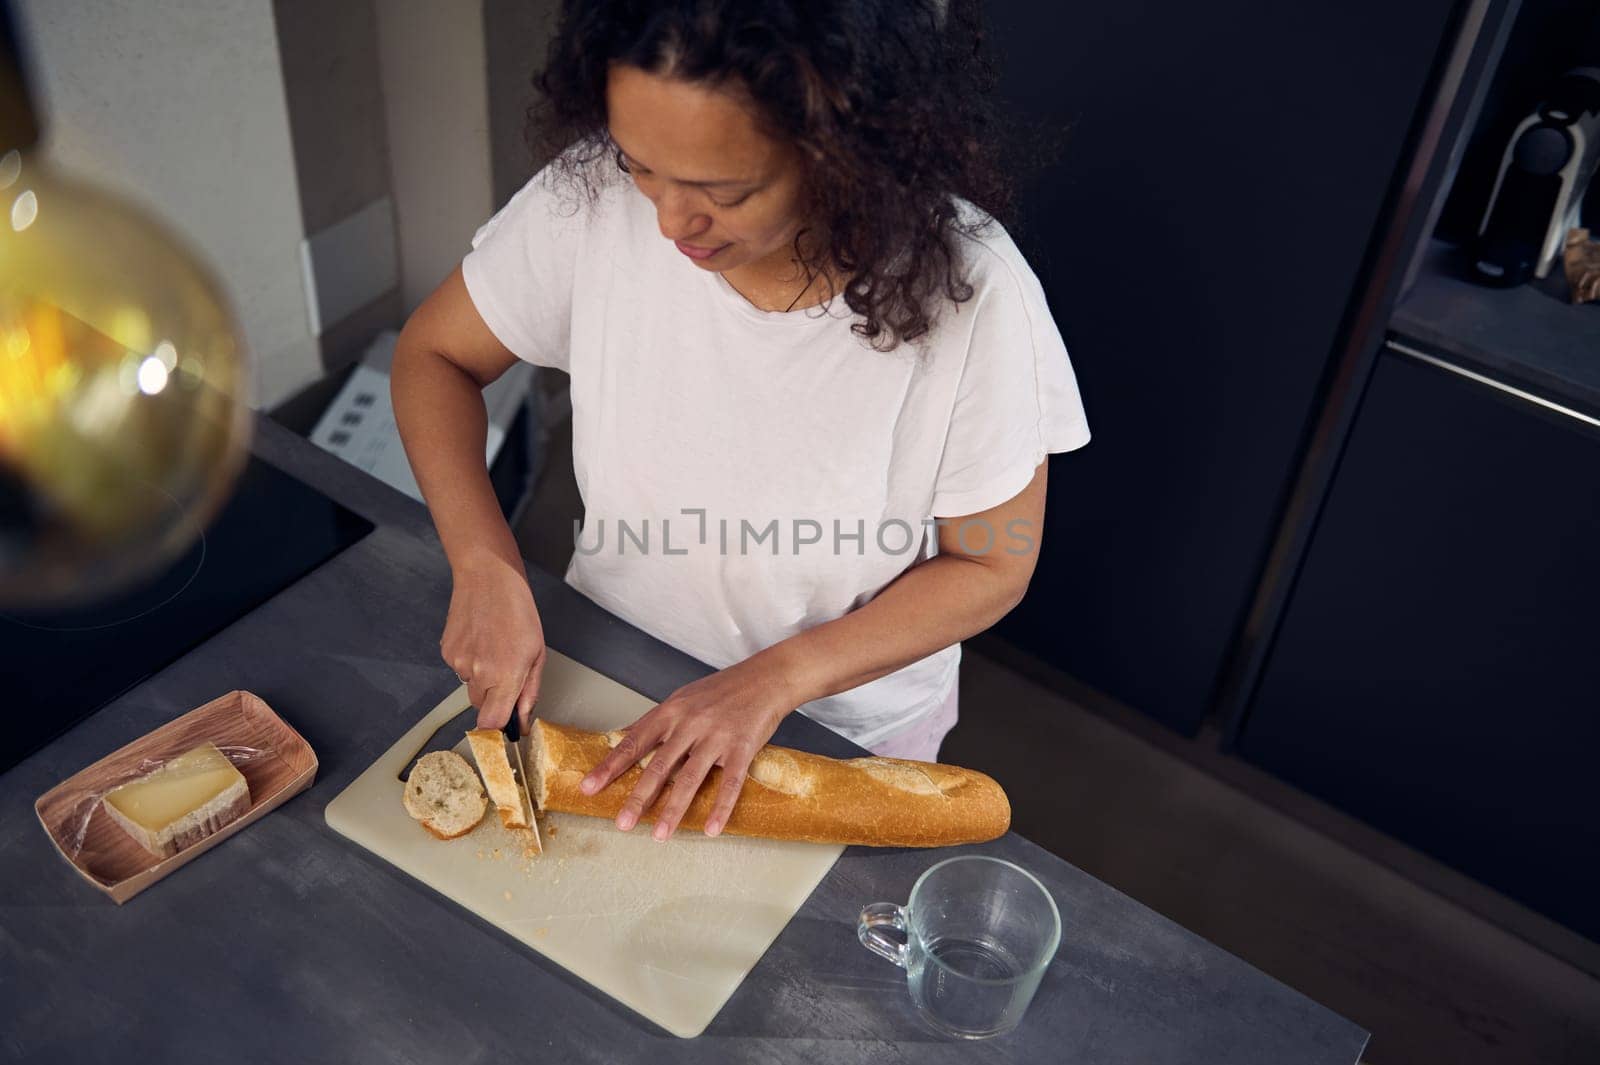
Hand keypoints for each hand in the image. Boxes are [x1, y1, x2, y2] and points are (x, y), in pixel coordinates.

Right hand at [440, 551, 545, 731]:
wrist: (487, 577)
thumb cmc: (518, 610)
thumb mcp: (537, 653)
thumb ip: (529, 692)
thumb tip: (521, 721)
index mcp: (505, 675)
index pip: (491, 724)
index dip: (498, 727)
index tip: (506, 722)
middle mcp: (478, 674)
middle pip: (481, 708)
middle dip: (494, 698)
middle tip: (506, 670)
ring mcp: (458, 663)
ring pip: (470, 688)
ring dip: (481, 678)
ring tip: (493, 648)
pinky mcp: (446, 652)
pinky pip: (459, 670)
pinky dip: (469, 662)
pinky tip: (480, 640)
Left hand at [578, 651, 799, 840]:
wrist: (766, 678)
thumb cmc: (722, 690)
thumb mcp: (683, 698)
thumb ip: (657, 722)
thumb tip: (622, 737)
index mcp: (671, 711)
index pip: (634, 742)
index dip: (610, 766)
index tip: (589, 787)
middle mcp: (690, 723)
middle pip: (659, 765)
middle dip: (638, 797)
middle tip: (622, 823)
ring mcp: (717, 736)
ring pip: (690, 778)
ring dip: (674, 810)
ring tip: (660, 835)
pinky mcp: (742, 747)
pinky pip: (730, 782)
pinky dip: (720, 808)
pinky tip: (710, 829)